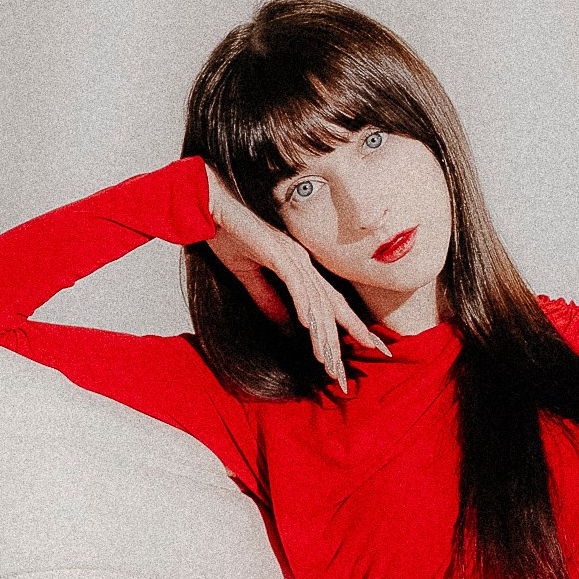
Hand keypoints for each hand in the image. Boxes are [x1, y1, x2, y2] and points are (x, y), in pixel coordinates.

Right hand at [201, 162, 390, 392]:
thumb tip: (286, 326)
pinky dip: (302, 303)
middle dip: (347, 336)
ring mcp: (291, 257)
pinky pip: (293, 282)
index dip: (350, 325)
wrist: (210, 207)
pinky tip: (309, 325)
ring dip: (321, 333)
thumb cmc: (229, 236)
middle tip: (350, 372)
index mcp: (300, 268)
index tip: (368, 346)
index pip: (330, 302)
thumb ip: (268, 300)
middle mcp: (302, 263)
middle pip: (331, 305)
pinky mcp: (275, 252)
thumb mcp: (248, 277)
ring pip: (315, 300)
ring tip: (327, 361)